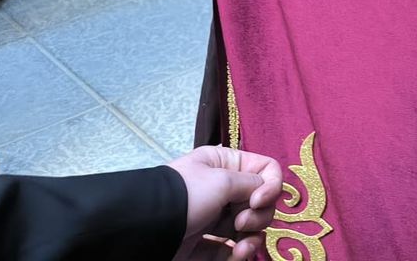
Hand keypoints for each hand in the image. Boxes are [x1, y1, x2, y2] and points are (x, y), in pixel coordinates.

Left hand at [168, 146, 282, 260]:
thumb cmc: (185, 195)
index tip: (258, 201)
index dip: (270, 186)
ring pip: (249, 228)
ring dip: (252, 239)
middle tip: (241, 223)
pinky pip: (231, 249)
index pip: (265, 169)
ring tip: (241, 249)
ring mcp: (214, 218)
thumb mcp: (222, 180)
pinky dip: (238, 254)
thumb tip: (265, 193)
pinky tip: (235, 256)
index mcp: (224, 164)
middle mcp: (222, 189)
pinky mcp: (205, 245)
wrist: (145, 231)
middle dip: (258, 216)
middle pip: (260, 202)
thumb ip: (253, 183)